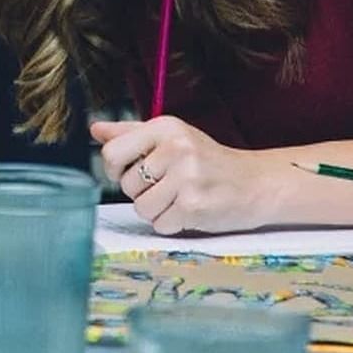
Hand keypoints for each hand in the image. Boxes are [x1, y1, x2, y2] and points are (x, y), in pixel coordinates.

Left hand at [92, 116, 271, 233]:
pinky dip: (172, 223)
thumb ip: (131, 133)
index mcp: (165, 128)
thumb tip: (96, 129)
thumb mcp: (171, 137)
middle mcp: (176, 148)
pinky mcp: (195, 205)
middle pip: (126, 184)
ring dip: (157, 210)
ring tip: (180, 197)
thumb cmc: (209, 160)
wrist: (257, 183)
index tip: (130, 172)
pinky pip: (160, 224)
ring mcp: (187, 177)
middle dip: (142, 192)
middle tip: (169, 185)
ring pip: (141, 207)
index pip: (112, 152)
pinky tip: (191, 209)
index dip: (115, 169)